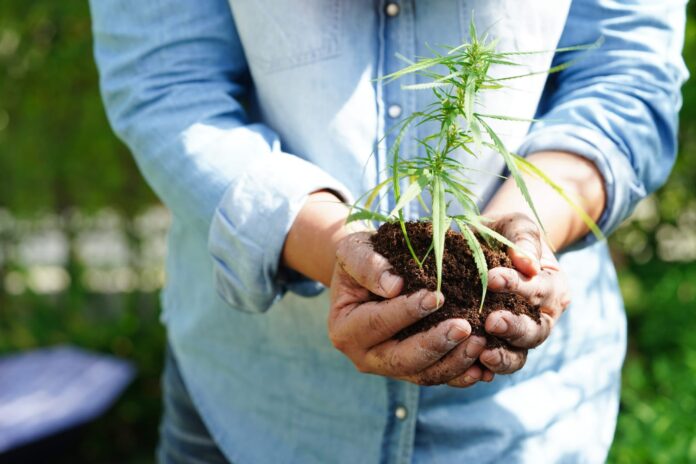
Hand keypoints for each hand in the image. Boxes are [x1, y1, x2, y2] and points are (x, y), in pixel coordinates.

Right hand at [328, 232, 491, 386]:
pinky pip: (438, 379)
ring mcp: (389, 368)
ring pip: (423, 375)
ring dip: (453, 362)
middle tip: (464, 327)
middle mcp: (364, 356)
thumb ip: (367, 265)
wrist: (370, 273)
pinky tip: (484, 367)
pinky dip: (461, 374)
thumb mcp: (354, 250)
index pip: (377, 323)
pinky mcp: (412, 371)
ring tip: (480, 342)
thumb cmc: (362, 258)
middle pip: (401, 359)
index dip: (406, 312)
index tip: (436, 297)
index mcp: (345, 328)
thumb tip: (394, 286)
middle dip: (434, 345)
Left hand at [478, 213, 570, 374]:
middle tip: (490, 322)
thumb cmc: (506, 233)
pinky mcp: (499, 348)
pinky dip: (486, 370)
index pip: (540, 290)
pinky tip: (471, 371)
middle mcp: (543, 317)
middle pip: (535, 331)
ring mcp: (521, 337)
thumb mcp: (517, 226)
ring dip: (503, 357)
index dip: (518, 286)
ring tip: (483, 356)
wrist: (491, 247)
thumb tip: (526, 262)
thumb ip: (523, 239)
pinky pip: (496, 365)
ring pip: (519, 355)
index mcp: (553, 286)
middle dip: (514, 327)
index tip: (492, 277)